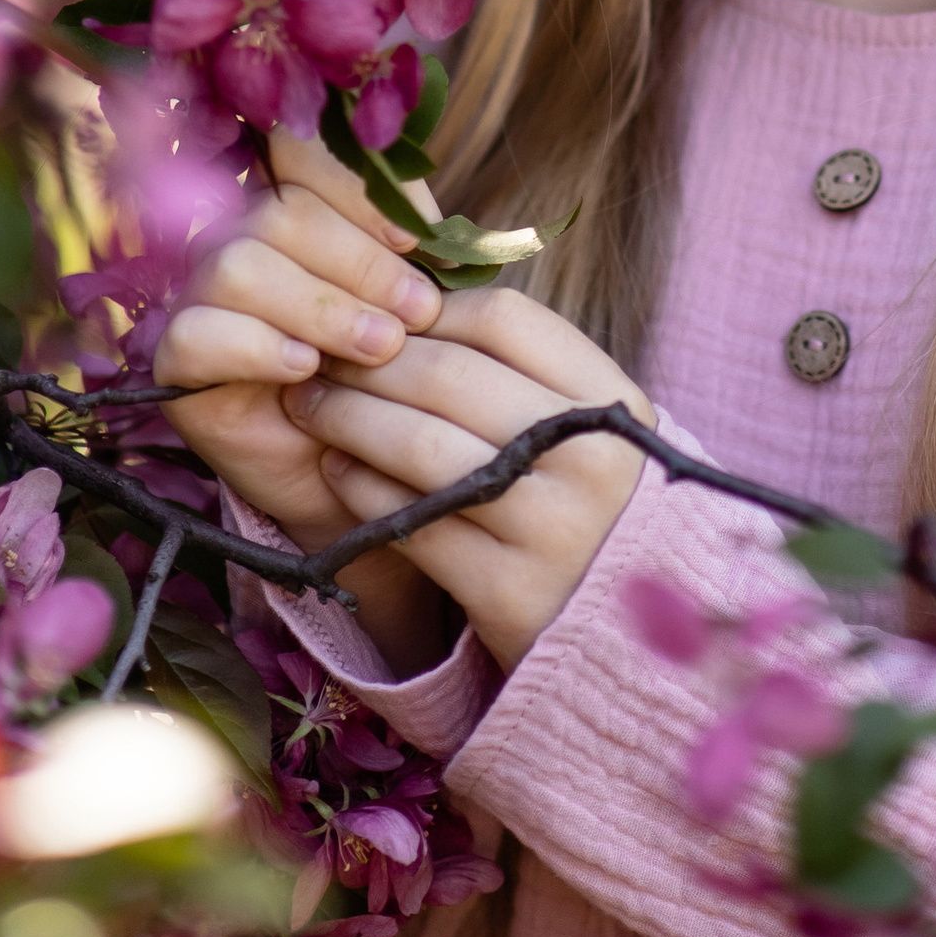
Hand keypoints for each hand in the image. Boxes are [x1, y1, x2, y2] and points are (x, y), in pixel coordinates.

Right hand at [153, 134, 451, 670]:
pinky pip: (198, 333)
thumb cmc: (391, 381)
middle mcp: (238, 242)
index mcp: (295, 211)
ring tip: (378, 350)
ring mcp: (200, 298)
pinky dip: (258, 345)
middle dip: (359, 262)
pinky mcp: (176, 362)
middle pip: (278, 210)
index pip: (301, 154)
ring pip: (238, 264)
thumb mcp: (415, 307)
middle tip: (416, 315)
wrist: (363, 476)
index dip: (360, 189)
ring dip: (320, 306)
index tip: (421, 241)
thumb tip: (432, 222)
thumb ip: (415, 254)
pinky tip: (305, 370)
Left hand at [284, 282, 653, 673]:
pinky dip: (359, 489)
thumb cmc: (589, 508)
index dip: (430, 311)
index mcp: (612, 403)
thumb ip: (521, 370)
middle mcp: (588, 458)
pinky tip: (336, 470)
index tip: (383, 317)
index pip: (505, 321)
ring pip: (420, 447)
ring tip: (310, 407)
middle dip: (368, 362)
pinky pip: (410, 522)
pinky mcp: (507, 592)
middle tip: (318, 357)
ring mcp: (550, 529)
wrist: (625, 633)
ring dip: (348, 418)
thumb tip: (410, 302)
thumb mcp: (587, 429)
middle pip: (450, 377)